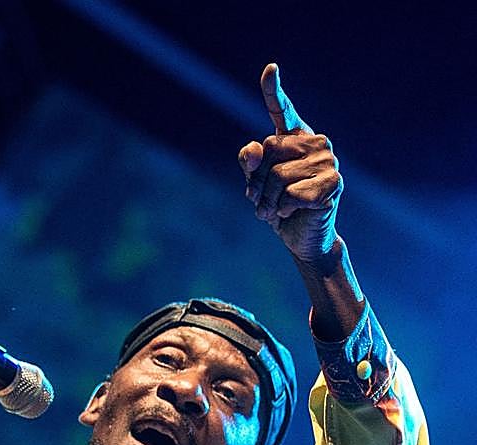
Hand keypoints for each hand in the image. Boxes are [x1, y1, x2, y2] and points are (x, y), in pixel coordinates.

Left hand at [238, 64, 341, 264]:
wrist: (301, 237)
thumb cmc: (278, 206)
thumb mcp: (256, 185)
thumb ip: (250, 164)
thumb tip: (253, 150)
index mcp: (295, 139)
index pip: (283, 112)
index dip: (274, 92)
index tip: (270, 69)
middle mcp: (315, 144)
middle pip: (269, 151)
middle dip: (257, 182)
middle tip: (262, 199)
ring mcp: (328, 162)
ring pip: (278, 176)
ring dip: (267, 200)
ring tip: (275, 209)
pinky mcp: (333, 184)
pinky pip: (292, 194)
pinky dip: (283, 208)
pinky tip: (292, 212)